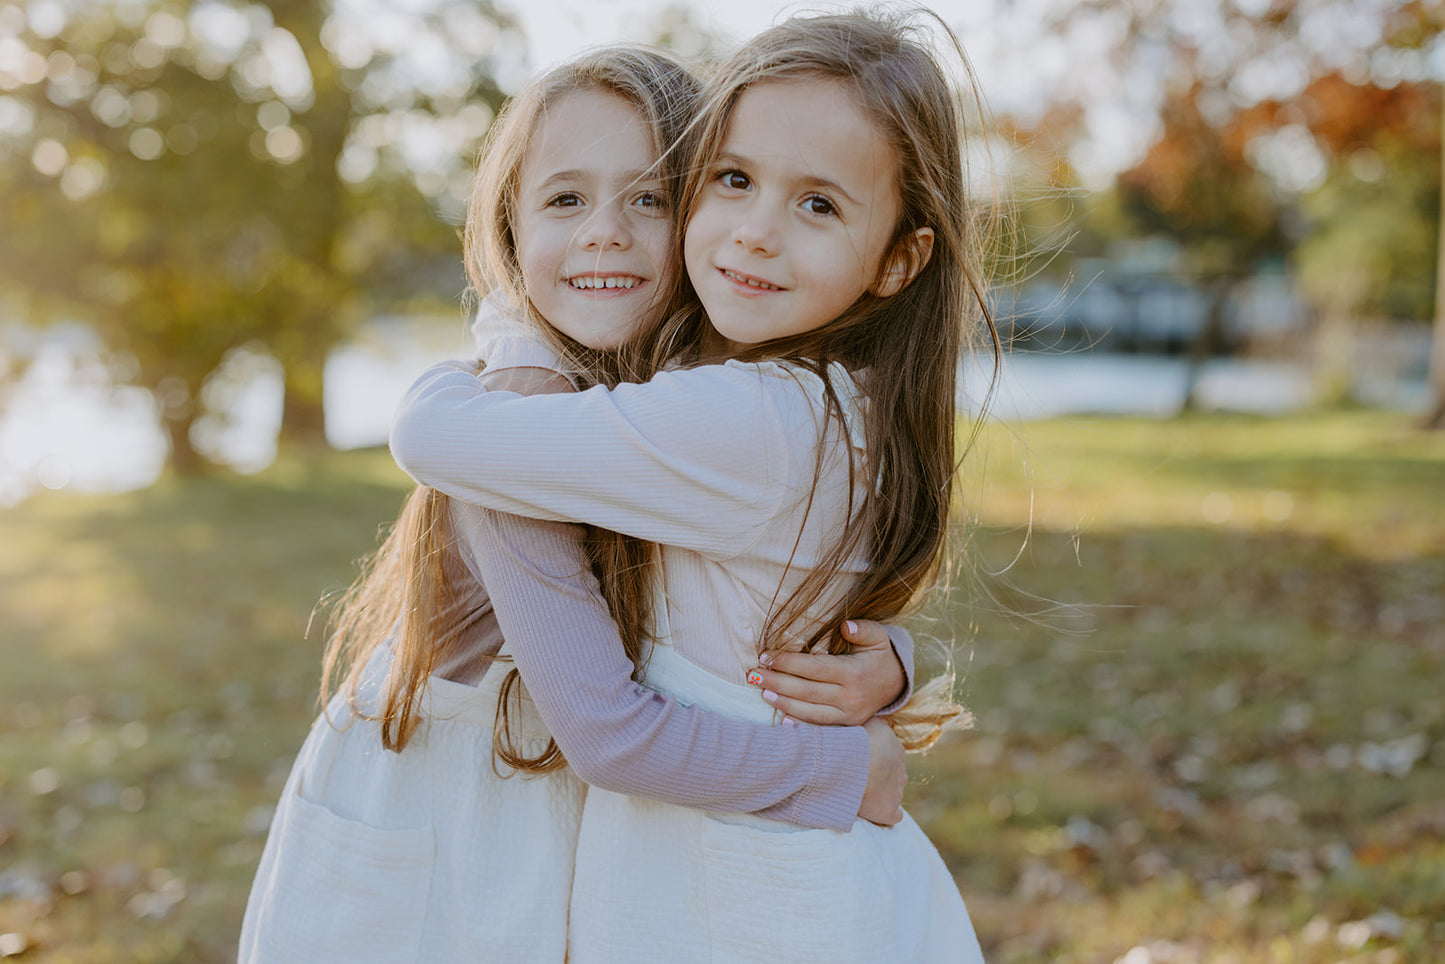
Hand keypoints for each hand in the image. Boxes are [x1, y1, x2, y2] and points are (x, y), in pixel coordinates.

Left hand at [746, 619, 905, 725]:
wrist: (896, 684)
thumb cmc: (879, 655)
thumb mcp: (879, 636)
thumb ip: (863, 629)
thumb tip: (845, 626)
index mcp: (855, 673)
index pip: (815, 668)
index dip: (789, 662)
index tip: (767, 656)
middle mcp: (851, 697)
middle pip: (807, 690)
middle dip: (778, 682)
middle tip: (753, 675)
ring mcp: (848, 715)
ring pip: (810, 711)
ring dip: (784, 703)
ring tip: (763, 692)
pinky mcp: (846, 726)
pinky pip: (819, 727)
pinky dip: (799, 724)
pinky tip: (780, 719)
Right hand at [858, 717, 905, 825]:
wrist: (852, 763)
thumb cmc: (856, 739)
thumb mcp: (869, 721)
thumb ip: (878, 723)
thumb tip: (883, 721)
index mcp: (896, 749)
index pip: (889, 754)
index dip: (875, 757)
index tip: (860, 759)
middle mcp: (901, 770)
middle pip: (893, 774)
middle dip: (879, 776)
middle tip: (858, 776)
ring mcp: (897, 792)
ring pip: (893, 793)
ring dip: (880, 794)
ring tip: (859, 792)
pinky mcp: (889, 811)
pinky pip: (893, 815)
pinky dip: (885, 814)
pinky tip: (873, 812)